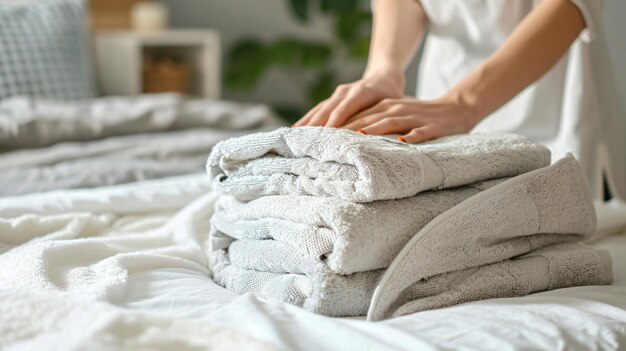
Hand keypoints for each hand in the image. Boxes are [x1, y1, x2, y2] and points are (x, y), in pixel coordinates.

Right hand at [293, 70, 404, 127]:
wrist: (383, 78)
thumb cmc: (391, 96)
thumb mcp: (391, 105)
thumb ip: (380, 118)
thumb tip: (369, 138)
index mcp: (360, 92)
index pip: (343, 110)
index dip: (333, 123)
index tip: (324, 137)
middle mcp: (345, 92)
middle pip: (327, 110)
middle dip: (315, 126)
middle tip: (304, 141)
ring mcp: (337, 94)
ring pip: (319, 109)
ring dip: (307, 123)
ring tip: (294, 136)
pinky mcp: (332, 99)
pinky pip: (317, 109)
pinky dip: (307, 119)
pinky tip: (296, 129)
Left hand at [341, 94, 479, 143]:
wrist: (456, 108)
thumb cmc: (420, 115)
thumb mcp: (395, 114)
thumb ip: (374, 121)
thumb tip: (349, 135)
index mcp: (386, 106)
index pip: (359, 115)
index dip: (340, 124)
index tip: (322, 135)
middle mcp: (397, 109)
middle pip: (370, 118)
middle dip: (349, 128)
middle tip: (331, 140)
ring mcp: (414, 118)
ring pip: (391, 123)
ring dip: (375, 130)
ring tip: (359, 138)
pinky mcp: (432, 127)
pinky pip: (420, 133)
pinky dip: (411, 137)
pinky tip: (403, 143)